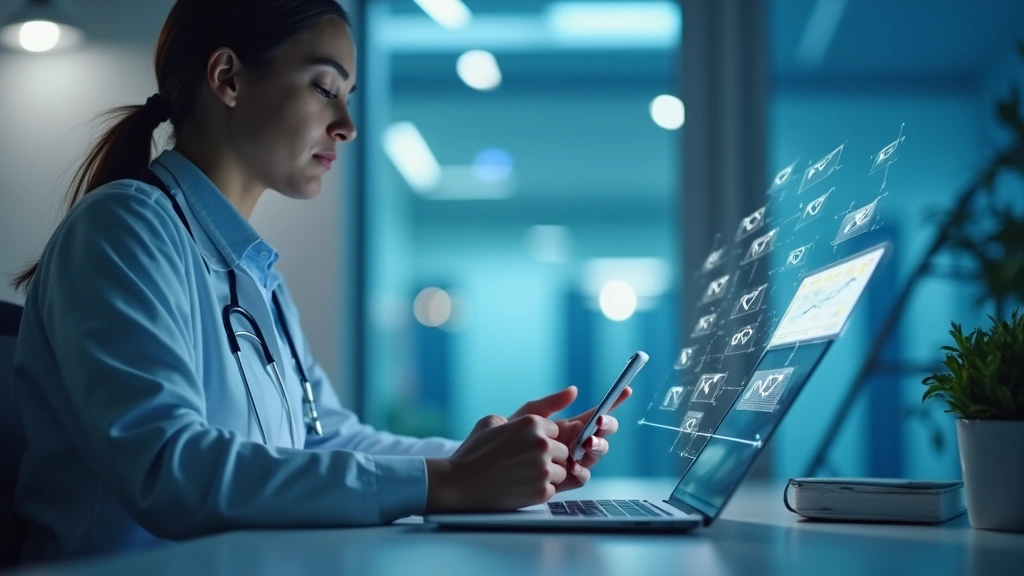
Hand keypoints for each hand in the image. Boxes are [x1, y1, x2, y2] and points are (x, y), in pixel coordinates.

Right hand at [425, 413, 568, 512]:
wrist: (458, 483)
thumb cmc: (474, 451)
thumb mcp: (493, 420)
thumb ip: (528, 410)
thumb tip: (572, 391)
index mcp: (531, 423)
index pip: (555, 430)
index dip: (540, 439)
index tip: (523, 447)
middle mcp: (541, 444)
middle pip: (562, 451)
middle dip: (547, 457)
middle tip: (522, 463)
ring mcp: (542, 469)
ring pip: (560, 472)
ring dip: (546, 475)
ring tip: (521, 476)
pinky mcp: (541, 492)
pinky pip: (552, 489)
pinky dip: (539, 490)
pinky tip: (519, 487)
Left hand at [509, 385, 631, 492]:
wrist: (486, 467)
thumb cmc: (504, 441)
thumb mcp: (526, 418)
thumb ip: (549, 404)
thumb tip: (574, 391)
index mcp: (568, 427)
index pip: (594, 414)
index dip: (612, 403)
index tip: (625, 391)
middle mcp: (574, 444)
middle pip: (602, 434)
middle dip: (607, 426)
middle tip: (599, 423)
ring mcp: (572, 463)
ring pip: (595, 453)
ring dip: (596, 446)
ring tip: (586, 443)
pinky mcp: (565, 482)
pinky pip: (583, 476)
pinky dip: (582, 470)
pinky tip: (574, 465)